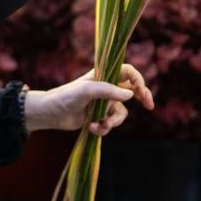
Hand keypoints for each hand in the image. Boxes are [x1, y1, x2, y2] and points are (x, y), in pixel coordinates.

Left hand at [24, 64, 154, 136]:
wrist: (51, 113)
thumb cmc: (66, 96)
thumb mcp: (87, 91)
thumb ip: (109, 91)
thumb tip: (132, 95)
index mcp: (104, 75)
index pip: (128, 72)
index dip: (138, 80)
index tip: (141, 92)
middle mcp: (106, 88)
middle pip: (132, 90)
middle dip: (142, 97)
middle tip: (150, 106)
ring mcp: (103, 103)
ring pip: (121, 112)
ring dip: (113, 122)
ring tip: (101, 125)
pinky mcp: (99, 116)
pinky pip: (110, 124)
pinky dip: (103, 128)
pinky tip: (92, 128)